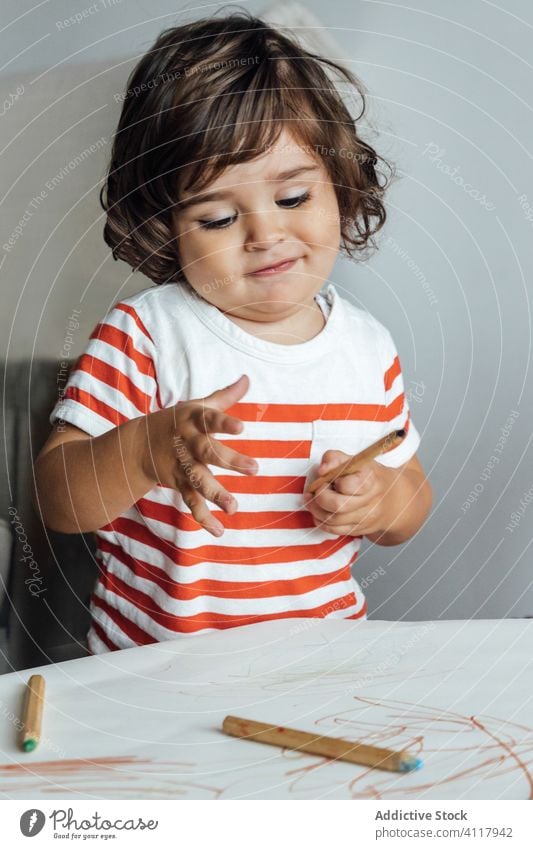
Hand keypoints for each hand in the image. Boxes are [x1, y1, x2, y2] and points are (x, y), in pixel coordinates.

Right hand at [141, 375, 257, 535]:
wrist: (139, 444)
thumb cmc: (178, 421)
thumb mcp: (197, 406)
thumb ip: (224, 397)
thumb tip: (247, 378)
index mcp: (194, 421)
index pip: (211, 420)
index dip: (225, 424)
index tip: (242, 428)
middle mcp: (188, 444)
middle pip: (209, 453)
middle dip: (230, 461)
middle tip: (254, 469)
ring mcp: (182, 466)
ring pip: (199, 481)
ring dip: (217, 495)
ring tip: (234, 507)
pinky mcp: (178, 484)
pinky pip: (191, 502)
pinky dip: (204, 518)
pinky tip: (220, 530)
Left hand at [303, 449, 399, 536]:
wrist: (392, 498)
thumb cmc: (368, 476)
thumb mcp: (355, 460)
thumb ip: (335, 458)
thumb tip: (322, 470)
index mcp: (370, 480)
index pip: (346, 485)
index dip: (331, 481)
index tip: (328, 477)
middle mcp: (371, 501)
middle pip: (338, 506)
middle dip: (320, 498)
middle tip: (316, 490)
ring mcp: (366, 518)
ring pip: (333, 520)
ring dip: (316, 510)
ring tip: (312, 500)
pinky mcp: (360, 530)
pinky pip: (335, 530)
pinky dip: (321, 522)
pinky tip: (319, 512)